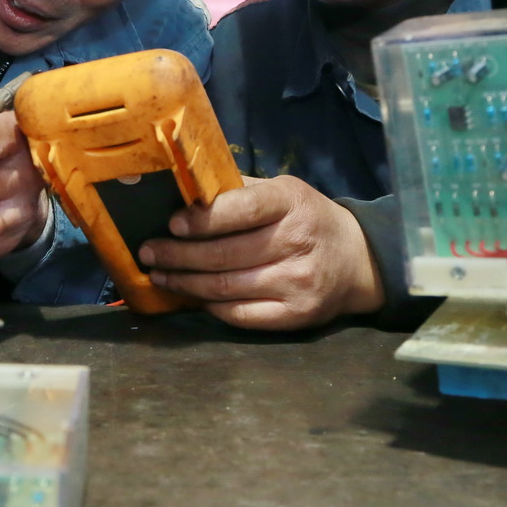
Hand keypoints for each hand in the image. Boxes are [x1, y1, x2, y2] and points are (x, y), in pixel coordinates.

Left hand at [138, 175, 383, 330]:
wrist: (357, 260)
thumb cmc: (306, 219)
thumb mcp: (283, 190)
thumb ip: (238, 191)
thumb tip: (183, 192)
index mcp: (291, 202)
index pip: (241, 209)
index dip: (202, 219)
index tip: (171, 223)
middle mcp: (297, 242)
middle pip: (224, 254)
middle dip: (178, 255)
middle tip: (149, 251)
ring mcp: (298, 283)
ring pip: (226, 287)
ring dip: (185, 283)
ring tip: (160, 274)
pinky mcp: (296, 315)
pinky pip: (240, 315)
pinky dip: (210, 306)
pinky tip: (192, 296)